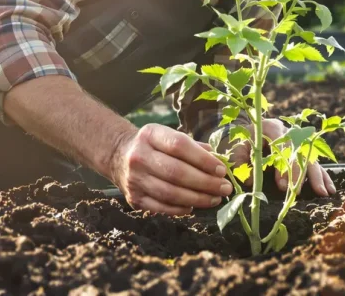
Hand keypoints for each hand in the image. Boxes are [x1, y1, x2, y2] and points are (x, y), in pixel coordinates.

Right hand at [109, 123, 232, 215]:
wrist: (119, 156)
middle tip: (225, 188)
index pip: (180, 146)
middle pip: (176, 172)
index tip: (222, 170)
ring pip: (170, 193)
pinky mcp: (134, 198)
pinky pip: (161, 207)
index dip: (203, 159)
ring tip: (215, 199)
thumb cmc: (154, 146)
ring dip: (198, 198)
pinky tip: (194, 206)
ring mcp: (135, 178)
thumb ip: (194, 147)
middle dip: (206, 183)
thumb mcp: (169, 136)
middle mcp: (139, 156)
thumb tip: (219, 162)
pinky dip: (180, 208)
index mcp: (151, 134)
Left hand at [225, 118, 335, 196]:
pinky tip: (329, 189)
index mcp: (271, 128)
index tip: (281, 185)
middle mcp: (287, 132)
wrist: (243, 134)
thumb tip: (251, 182)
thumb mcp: (234, 149)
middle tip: (298, 192)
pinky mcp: (301, 151)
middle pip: (300, 152)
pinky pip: (315, 163)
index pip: (282, 146)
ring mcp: (297, 141)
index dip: (282, 167)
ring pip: (311, 157)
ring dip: (317, 176)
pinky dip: (322, 176)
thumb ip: (241, 163)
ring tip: (323, 193)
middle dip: (300, 174)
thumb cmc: (238, 143)